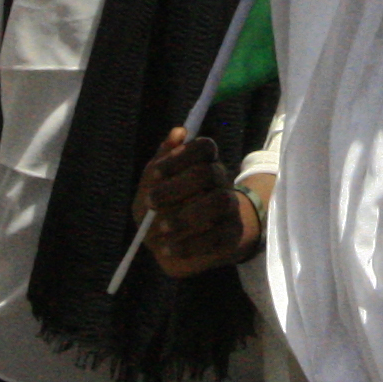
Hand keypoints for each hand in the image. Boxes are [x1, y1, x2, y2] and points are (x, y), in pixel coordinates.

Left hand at [134, 128, 262, 279]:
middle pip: (208, 173)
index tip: (155, 174)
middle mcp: (220, 181)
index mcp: (202, 163)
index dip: (180, 157)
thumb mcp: (152, 188)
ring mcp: (229, 207)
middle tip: (151, 202)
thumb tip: (178, 132)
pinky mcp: (231, 234)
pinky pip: (217, 236)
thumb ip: (159, 163)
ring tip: (162, 229)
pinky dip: (190, 245)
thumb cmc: (163, 209)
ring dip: (186, 216)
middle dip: (176, 187)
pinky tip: (169, 249)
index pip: (204, 147)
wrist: (179, 246)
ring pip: (218, 202)